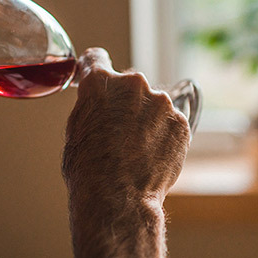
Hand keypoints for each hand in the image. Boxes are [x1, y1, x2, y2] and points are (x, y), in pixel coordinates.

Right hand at [61, 48, 188, 257]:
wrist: (118, 199)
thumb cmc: (89, 170)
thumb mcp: (76, 130)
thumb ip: (90, 106)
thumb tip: (100, 105)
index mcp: (99, 82)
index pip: (96, 59)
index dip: (94, 68)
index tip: (97, 75)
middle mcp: (133, 84)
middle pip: (128, 84)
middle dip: (124, 100)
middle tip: (118, 130)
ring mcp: (161, 102)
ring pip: (153, 104)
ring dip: (147, 119)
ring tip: (136, 150)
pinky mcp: (181, 122)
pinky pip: (170, 123)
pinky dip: (163, 135)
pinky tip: (152, 156)